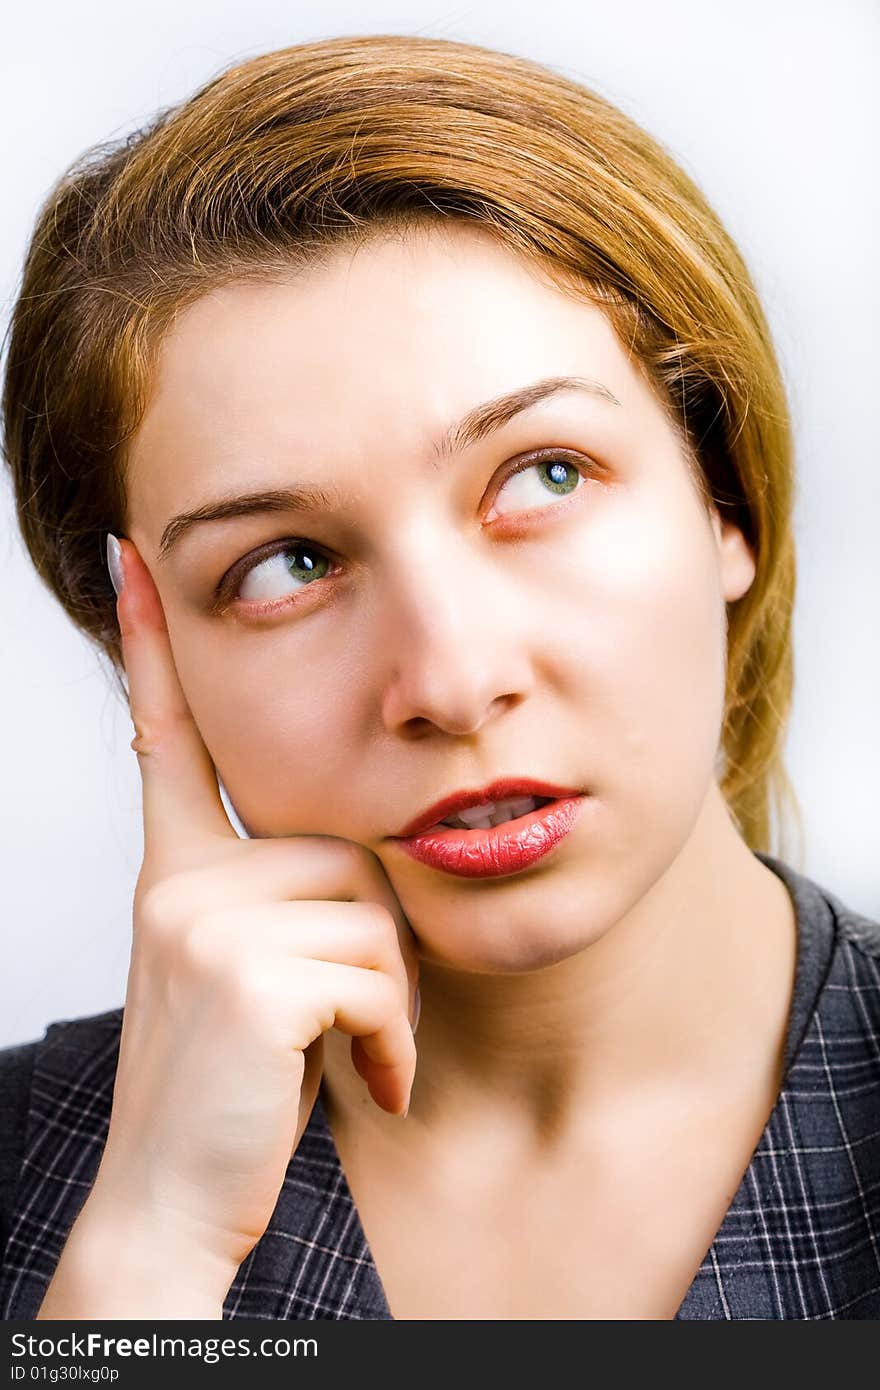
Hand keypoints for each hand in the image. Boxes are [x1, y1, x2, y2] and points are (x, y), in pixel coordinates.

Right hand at [87, 537, 419, 1276]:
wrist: (176, 1204)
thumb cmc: (234, 1092)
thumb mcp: (251, 977)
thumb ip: (286, 903)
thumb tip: (362, 863)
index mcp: (176, 874)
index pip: (165, 740)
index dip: (153, 646)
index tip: (135, 560)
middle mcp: (178, 883)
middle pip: (347, 851)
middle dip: (377, 947)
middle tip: (355, 1025)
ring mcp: (204, 923)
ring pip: (373, 914)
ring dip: (390, 1002)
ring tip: (358, 1056)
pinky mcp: (246, 973)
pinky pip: (376, 975)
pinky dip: (392, 1039)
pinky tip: (370, 1084)